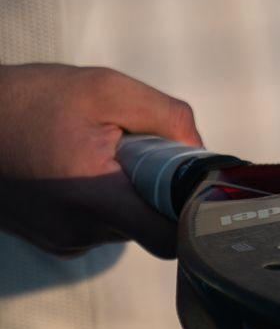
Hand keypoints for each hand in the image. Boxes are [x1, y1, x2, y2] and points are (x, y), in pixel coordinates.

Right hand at [0, 63, 201, 257]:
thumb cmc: (30, 100)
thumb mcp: (106, 89)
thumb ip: (166, 118)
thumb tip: (199, 152)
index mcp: (94, 200)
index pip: (170, 237)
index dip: (195, 213)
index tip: (199, 183)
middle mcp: (79, 232)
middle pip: (152, 225)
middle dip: (157, 187)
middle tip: (137, 147)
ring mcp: (63, 240)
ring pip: (127, 223)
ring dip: (128, 189)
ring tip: (98, 150)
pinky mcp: (53, 237)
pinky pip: (100, 222)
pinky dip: (104, 195)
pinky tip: (78, 164)